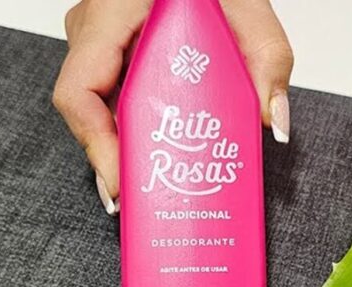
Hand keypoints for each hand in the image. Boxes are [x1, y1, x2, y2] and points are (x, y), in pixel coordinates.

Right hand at [53, 0, 292, 214]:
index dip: (97, 147)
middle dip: (117, 160)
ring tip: (156, 186)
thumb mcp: (248, 8)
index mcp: (111, 13)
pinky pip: (111, 93)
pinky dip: (133, 125)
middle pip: (88, 111)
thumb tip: (273, 124)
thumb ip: (268, 61)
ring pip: (97, 106)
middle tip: (148, 201)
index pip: (78, 93)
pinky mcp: (110, 48)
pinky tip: (161, 152)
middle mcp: (91, 28)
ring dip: (126, 145)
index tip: (125, 184)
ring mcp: (96, 38)